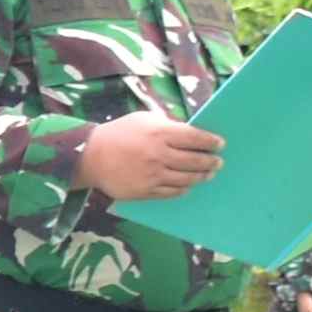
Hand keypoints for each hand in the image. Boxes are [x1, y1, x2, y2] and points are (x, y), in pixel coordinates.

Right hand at [77, 111, 225, 201]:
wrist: (91, 156)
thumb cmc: (119, 134)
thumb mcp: (143, 119)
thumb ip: (167, 125)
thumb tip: (189, 133)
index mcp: (159, 133)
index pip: (195, 138)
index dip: (211, 142)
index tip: (220, 144)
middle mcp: (159, 155)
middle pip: (194, 161)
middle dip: (210, 161)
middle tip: (218, 162)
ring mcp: (153, 175)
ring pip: (187, 179)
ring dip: (201, 177)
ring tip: (208, 174)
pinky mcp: (146, 191)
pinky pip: (172, 192)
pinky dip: (183, 188)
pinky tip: (188, 184)